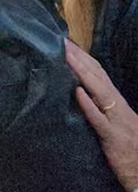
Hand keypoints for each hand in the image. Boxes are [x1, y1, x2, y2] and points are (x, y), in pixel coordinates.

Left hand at [66, 41, 137, 191]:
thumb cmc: (129, 151)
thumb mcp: (115, 125)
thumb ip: (101, 109)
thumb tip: (81, 93)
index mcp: (118, 104)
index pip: (101, 75)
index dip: (85, 59)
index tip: (69, 44)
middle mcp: (119, 107)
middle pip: (99, 77)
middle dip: (80, 58)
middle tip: (62, 41)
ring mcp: (117, 121)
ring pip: (99, 92)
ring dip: (82, 72)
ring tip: (66, 56)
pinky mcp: (112, 138)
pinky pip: (99, 119)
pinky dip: (89, 104)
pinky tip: (78, 92)